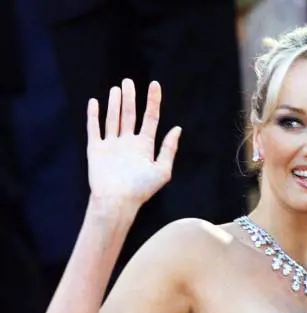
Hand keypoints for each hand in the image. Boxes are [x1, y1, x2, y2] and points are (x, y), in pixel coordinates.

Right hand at [87, 78, 181, 210]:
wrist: (117, 201)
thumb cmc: (141, 189)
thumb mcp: (162, 170)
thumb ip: (169, 149)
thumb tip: (177, 129)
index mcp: (145, 147)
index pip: (151, 119)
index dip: (153, 102)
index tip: (155, 85)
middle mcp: (128, 143)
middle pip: (130, 115)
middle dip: (130, 98)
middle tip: (128, 82)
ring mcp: (112, 145)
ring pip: (113, 119)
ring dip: (114, 104)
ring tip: (117, 88)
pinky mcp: (96, 149)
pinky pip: (95, 129)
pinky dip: (94, 115)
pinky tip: (95, 102)